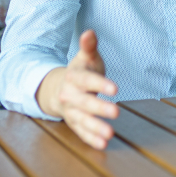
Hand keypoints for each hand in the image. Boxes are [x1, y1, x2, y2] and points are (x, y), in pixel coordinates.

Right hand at [36, 30, 118, 148]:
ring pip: (82, 120)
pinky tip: (103, 144)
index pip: (87, 81)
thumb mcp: (85, 57)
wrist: (59, 88)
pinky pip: (82, 133)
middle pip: (84, 103)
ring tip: (110, 134)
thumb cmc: (80, 71)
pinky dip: (91, 139)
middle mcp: (70, 96)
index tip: (115, 89)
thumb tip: (90, 32)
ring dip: (95, 128)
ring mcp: (71, 111)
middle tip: (116, 112)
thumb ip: (89, 46)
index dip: (100, 84)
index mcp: (74, 77)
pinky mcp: (74, 123)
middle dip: (99, 108)